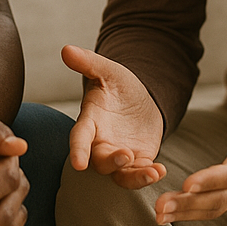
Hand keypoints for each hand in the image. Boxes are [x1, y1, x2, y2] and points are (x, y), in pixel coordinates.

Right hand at [62, 44, 165, 188]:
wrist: (140, 97)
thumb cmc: (118, 84)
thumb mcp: (108, 71)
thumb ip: (88, 62)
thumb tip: (66, 49)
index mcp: (90, 121)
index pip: (79, 137)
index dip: (78, 150)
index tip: (78, 164)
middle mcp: (101, 142)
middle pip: (100, 160)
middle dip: (111, 162)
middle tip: (125, 155)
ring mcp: (118, 154)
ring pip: (119, 174)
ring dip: (132, 176)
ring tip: (151, 171)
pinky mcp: (137, 162)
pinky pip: (138, 174)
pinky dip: (148, 176)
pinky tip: (160, 171)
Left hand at [155, 71, 226, 223]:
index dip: (212, 179)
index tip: (188, 184)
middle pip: (219, 196)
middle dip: (190, 203)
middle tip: (160, 207)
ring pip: (214, 207)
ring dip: (186, 212)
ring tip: (159, 214)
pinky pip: (211, 208)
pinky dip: (190, 214)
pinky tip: (167, 215)